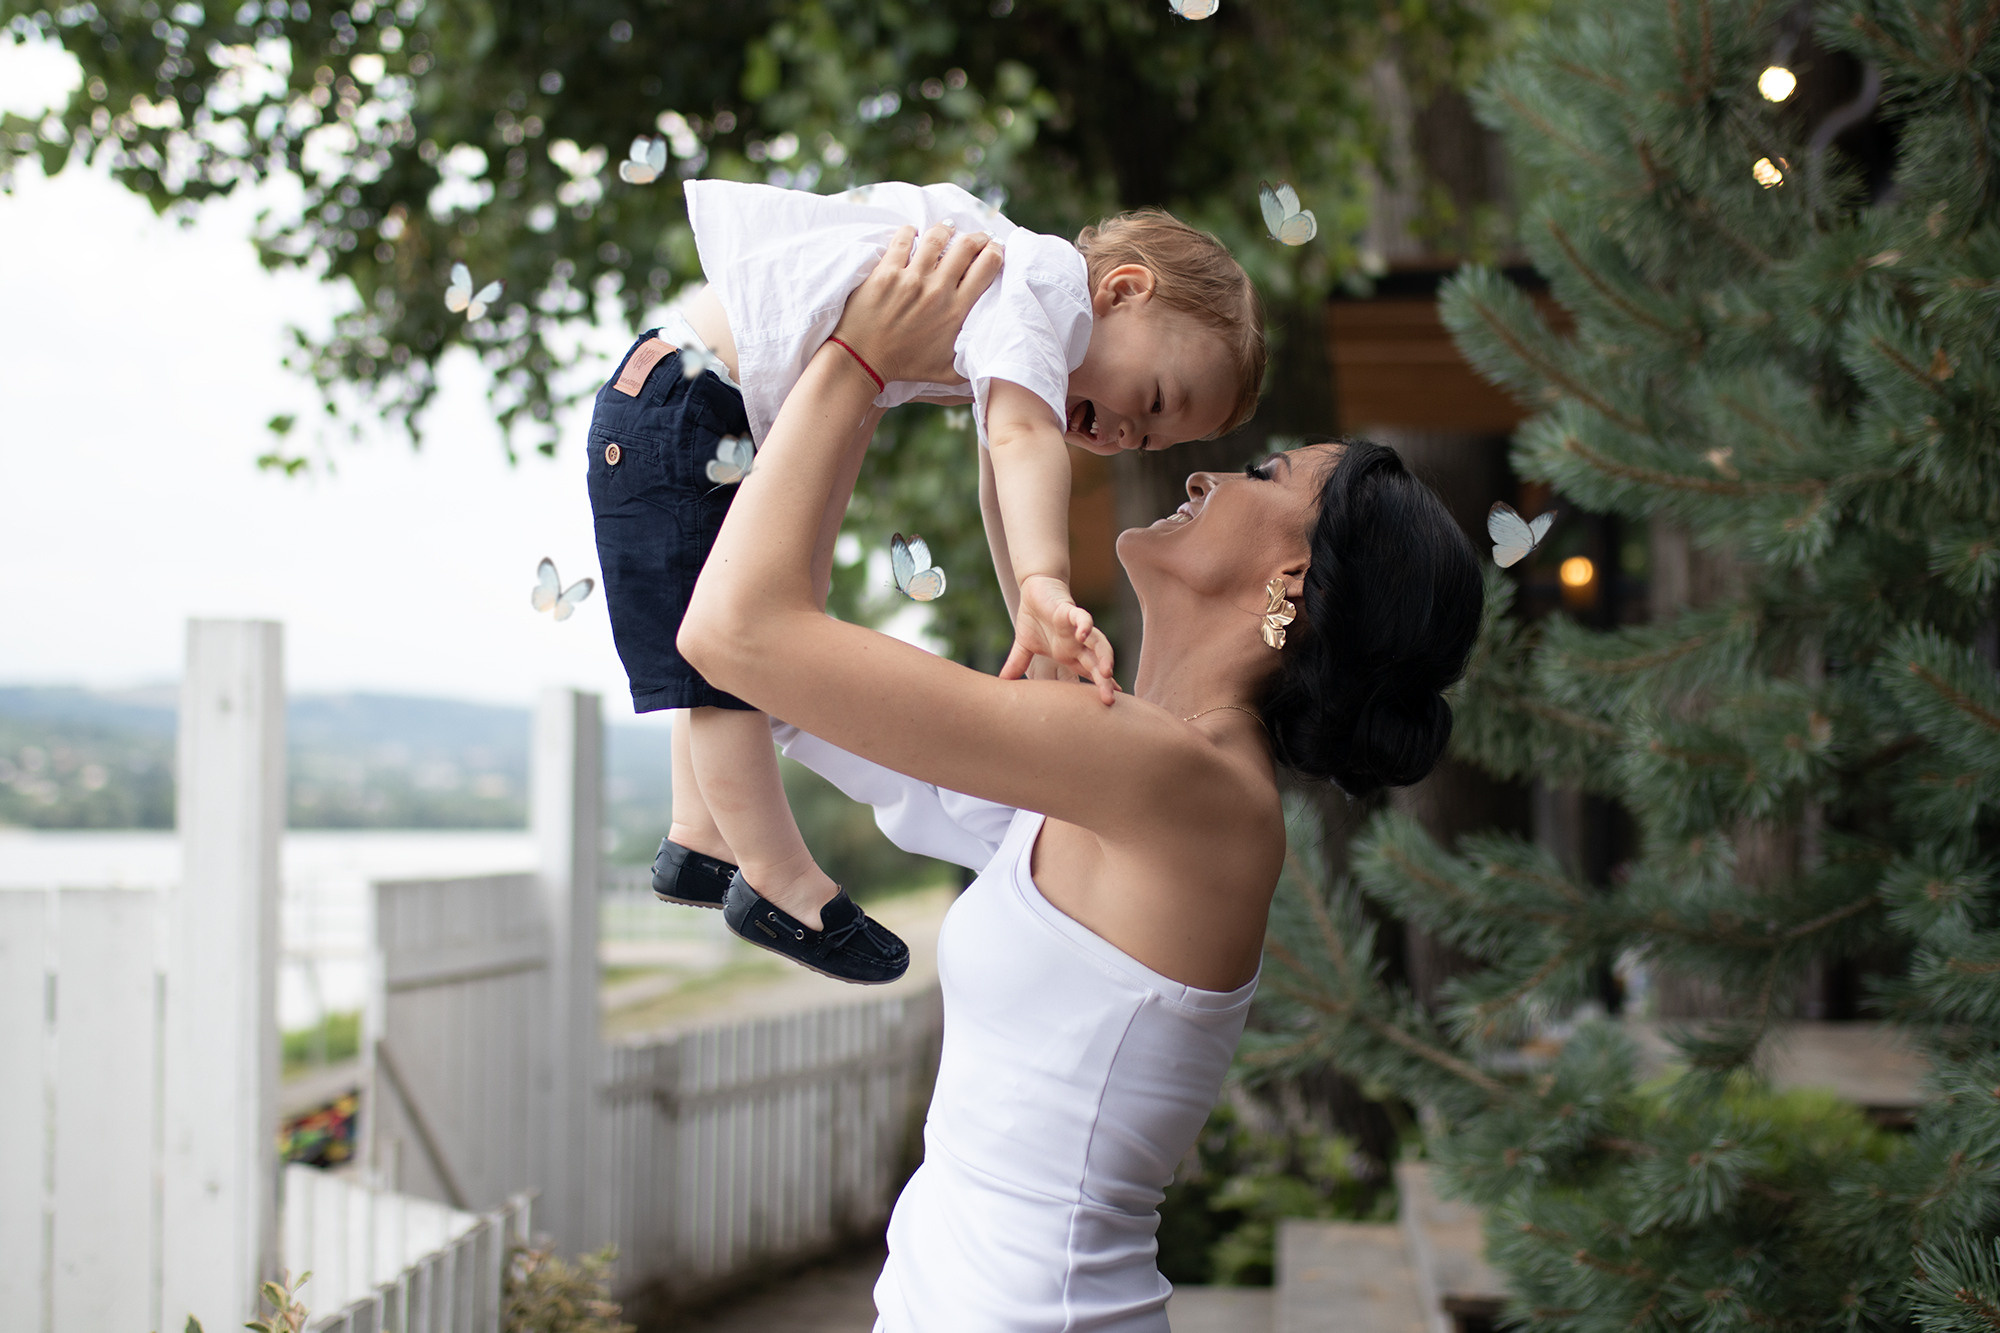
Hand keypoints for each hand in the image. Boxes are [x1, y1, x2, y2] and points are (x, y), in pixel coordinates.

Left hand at [832, 223, 1003, 384]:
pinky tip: (913, 232)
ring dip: (946, 229)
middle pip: (966, 247)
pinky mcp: (886, 272)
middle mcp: (937, 290)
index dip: (996, 253)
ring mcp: (911, 279)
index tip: (995, 249)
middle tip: (978, 236)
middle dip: (977, 237)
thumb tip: (991, 356)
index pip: (986, 268)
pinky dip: (910, 232)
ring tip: (948, 228)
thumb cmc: (905, 366)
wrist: (863, 360)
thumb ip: (971, 362)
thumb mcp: (947, 371)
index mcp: (956, 311)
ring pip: (936, 238)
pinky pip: (902, 239)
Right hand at [1000, 574, 1117, 705]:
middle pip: (1097, 665)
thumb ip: (1018, 665)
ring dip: (1104, 656)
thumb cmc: (1034, 618)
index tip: (1108, 704)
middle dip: (1104, 682)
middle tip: (1109, 700)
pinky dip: (1084, 625)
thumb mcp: (1024, 646)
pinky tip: (1082, 634)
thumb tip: (1002, 682)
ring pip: (1098, 643)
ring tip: (1106, 672)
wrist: (1036, 589)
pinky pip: (1082, 618)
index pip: (1089, 673)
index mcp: (1070, 654)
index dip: (1100, 687)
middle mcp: (1077, 644)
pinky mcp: (1070, 611)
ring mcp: (1076, 628)